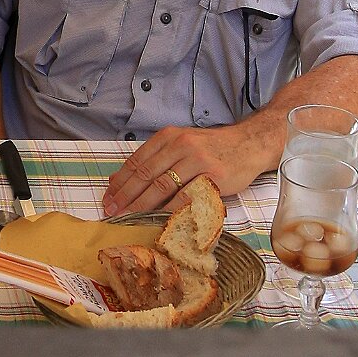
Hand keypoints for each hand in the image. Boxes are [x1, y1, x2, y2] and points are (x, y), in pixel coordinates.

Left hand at [101, 119, 266, 216]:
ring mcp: (197, 160)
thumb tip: (120, 179)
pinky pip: (186, 196)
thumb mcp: (181, 143)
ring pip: (162, 186)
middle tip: (112, 212)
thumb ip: (155, 159)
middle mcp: (181, 145)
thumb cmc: (212, 148)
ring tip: (128, 218)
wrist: (249, 144)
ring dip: (141, 205)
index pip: (137, 161)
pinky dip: (169, 209)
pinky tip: (157, 219)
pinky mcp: (213, 177)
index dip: (120, 182)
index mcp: (169, 137)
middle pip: (145, 174)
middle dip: (125, 195)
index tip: (107, 198)